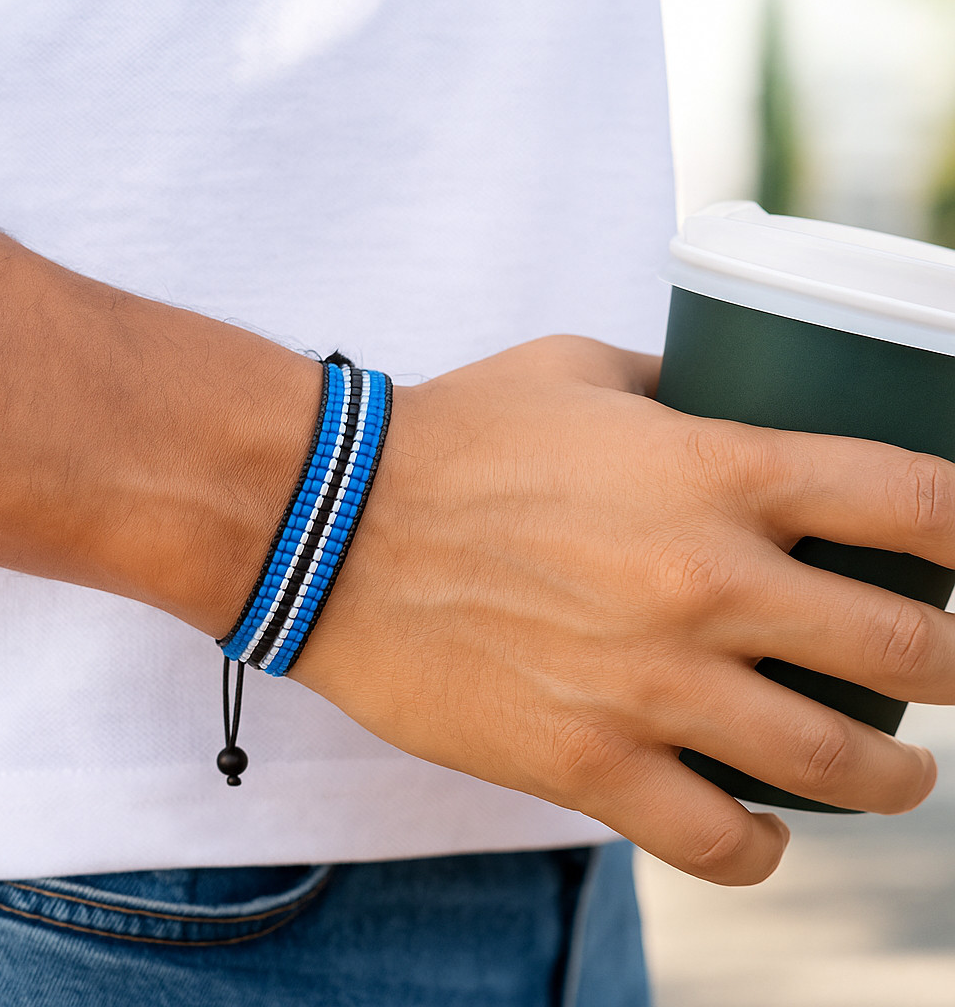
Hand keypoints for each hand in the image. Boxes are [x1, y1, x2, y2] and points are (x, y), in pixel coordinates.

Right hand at [293, 335, 951, 884]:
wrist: (328, 523)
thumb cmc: (450, 435)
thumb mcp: (576, 371)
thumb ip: (672, 383)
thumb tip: (726, 393)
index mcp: (717, 471)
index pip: (919, 502)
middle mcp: (707, 583)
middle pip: (912, 653)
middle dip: (952, 668)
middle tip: (934, 670)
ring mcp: (652, 685)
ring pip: (842, 767)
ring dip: (895, 777)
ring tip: (893, 774)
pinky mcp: (586, 764)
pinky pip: (722, 844)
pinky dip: (766, 848)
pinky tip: (766, 830)